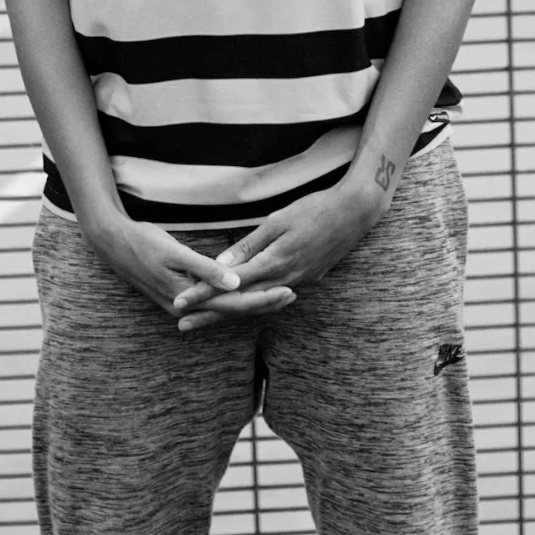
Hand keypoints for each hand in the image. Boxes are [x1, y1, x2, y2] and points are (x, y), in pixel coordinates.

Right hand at [85, 211, 297, 327]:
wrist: (112, 244)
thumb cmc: (143, 242)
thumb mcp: (174, 252)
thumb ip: (205, 269)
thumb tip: (236, 284)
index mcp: (187, 298)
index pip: (234, 304)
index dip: (263, 298)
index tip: (287, 291)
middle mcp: (186, 307)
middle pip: (232, 310)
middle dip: (263, 303)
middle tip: (292, 294)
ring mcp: (181, 304)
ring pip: (223, 308)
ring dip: (250, 303)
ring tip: (276, 296)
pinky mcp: (179, 296)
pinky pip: (213, 303)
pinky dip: (232, 300)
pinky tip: (244, 295)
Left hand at [171, 181, 384, 332]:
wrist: (355, 213)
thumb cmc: (315, 208)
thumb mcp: (278, 220)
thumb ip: (250, 244)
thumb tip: (221, 265)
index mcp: (274, 263)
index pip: (230, 284)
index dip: (202, 294)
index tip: (179, 304)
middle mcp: (284, 280)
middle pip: (240, 303)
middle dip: (209, 315)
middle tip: (182, 326)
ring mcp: (297, 282)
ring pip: (256, 305)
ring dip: (229, 313)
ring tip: (204, 321)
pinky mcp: (307, 279)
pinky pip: (272, 299)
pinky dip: (252, 306)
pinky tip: (242, 308)